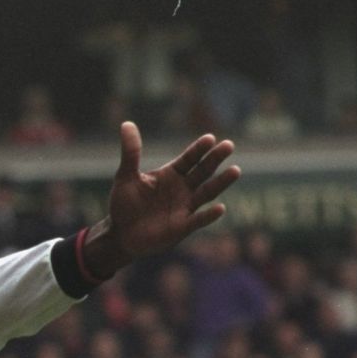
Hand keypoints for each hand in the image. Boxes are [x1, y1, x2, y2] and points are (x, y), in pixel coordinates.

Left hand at [84, 122, 242, 277]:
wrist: (121, 233)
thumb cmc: (124, 203)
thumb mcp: (126, 176)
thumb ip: (131, 152)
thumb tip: (126, 124)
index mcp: (171, 174)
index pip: (189, 159)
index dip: (198, 149)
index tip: (210, 138)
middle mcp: (183, 188)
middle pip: (203, 171)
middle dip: (215, 159)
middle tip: (228, 145)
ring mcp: (185, 207)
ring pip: (207, 193)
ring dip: (221, 182)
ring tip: (235, 170)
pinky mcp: (182, 227)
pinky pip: (198, 220)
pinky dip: (208, 215)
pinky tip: (220, 208)